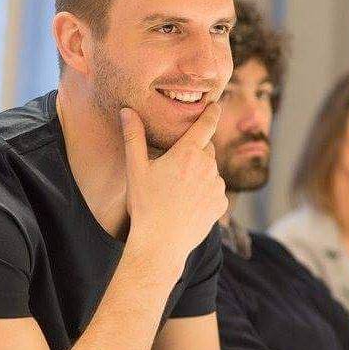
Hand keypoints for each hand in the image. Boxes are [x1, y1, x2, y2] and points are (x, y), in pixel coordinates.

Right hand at [119, 104, 226, 261]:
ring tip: (177, 191)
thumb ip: (133, 137)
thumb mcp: (135, 169)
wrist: (161, 244)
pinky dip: (204, 192)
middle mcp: (208, 167)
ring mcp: (217, 186)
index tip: (215, 105)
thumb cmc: (145, 205)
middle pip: (205, 150)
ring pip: (210, 171)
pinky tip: (186, 204)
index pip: (206, 125)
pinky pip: (214, 191)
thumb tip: (127, 111)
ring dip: (199, 174)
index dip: (211, 113)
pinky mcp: (221, 204)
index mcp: (188, 154)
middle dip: (194, 153)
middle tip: (173, 167)